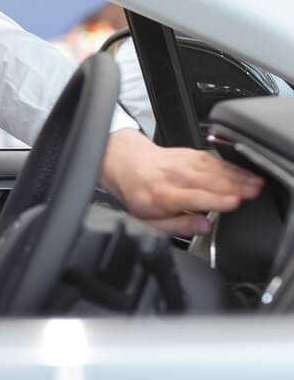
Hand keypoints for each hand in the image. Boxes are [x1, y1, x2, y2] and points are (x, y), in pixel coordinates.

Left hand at [102, 128, 262, 234]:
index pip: (190, 197)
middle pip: (205, 180)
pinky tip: (244, 173)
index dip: (213, 200)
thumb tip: (204, 226)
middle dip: (232, 186)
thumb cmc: (138, 195)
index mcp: (160, 195)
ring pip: (211, 167)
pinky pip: (212, 159)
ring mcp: (180, 162)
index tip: (233, 203)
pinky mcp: (188, 153)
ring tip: (255, 184)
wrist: (124, 163)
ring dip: (236, 175)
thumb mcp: (149, 220)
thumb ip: (178, 225)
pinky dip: (230, 166)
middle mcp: (171, 176)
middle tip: (253, 193)